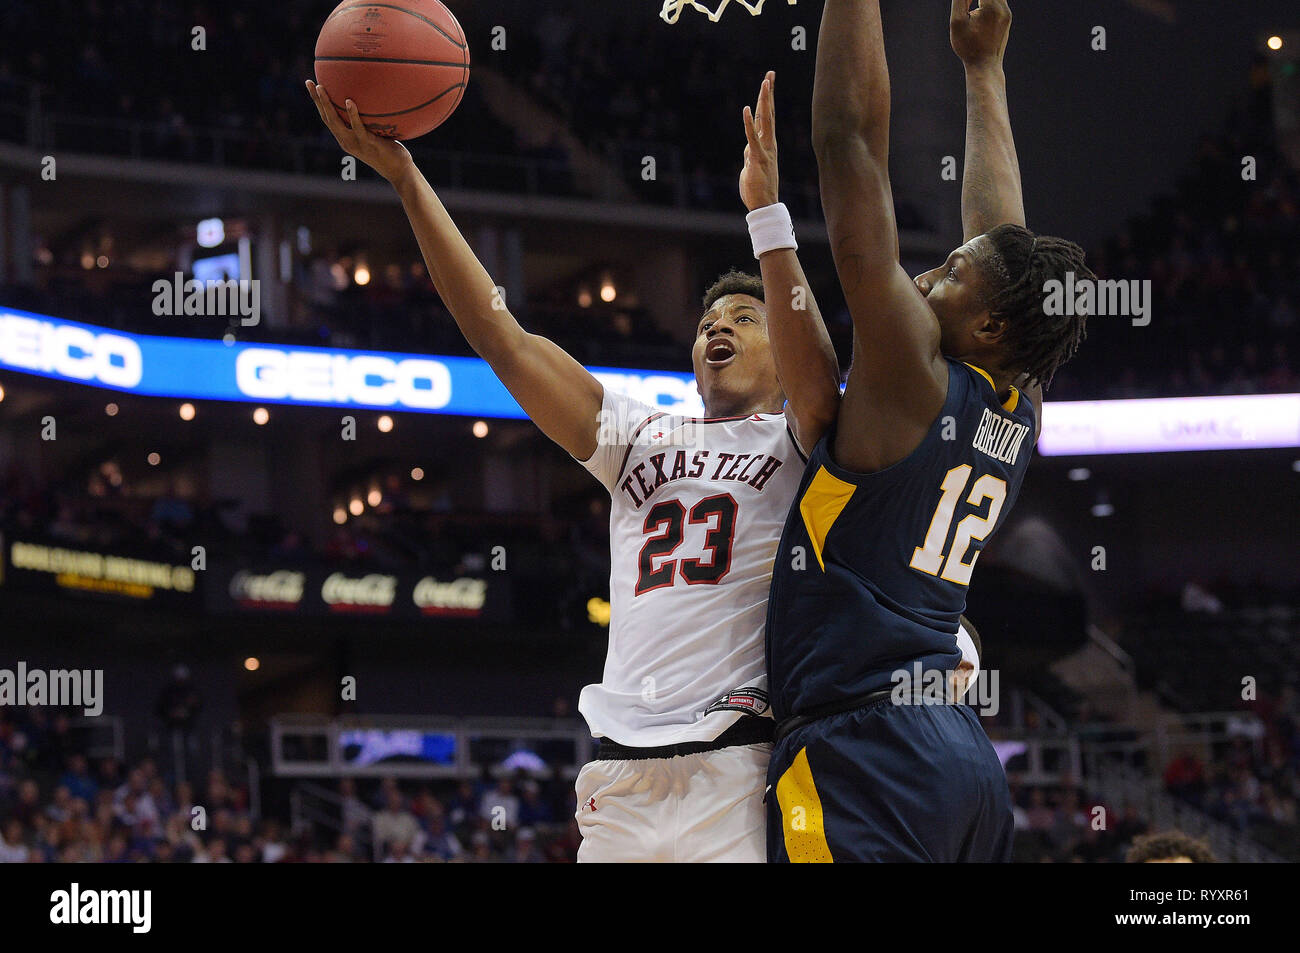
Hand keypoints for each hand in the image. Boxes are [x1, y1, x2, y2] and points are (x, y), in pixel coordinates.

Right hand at [306, 80, 414, 183]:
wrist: (399, 170)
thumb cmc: (389, 149)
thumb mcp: (375, 133)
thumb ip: (369, 120)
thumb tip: (370, 98)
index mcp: (345, 138)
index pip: (327, 118)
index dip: (317, 102)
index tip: (310, 85)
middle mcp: (347, 141)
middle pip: (327, 118)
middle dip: (317, 100)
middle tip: (309, 83)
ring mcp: (357, 143)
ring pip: (337, 122)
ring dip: (327, 104)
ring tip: (321, 88)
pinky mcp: (369, 144)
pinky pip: (358, 128)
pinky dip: (353, 115)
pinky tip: (350, 101)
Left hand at [740, 71, 778, 211]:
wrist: (763, 205)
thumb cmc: (757, 188)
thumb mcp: (751, 166)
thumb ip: (750, 154)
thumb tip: (748, 147)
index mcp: (768, 144)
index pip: (768, 118)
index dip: (767, 100)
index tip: (768, 82)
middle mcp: (769, 144)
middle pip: (769, 113)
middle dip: (769, 93)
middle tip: (770, 74)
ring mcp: (764, 150)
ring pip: (765, 121)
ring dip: (764, 101)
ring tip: (765, 83)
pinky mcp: (756, 158)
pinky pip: (752, 137)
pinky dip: (749, 123)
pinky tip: (746, 109)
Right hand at [950, 0, 1011, 68]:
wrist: (985, 66)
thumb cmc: (968, 47)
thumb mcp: (957, 22)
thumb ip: (960, 0)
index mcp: (991, 7)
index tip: (965, 2)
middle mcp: (1002, 7)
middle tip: (967, 5)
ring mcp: (1007, 12)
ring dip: (982, 0)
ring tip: (970, 6)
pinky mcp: (1007, 18)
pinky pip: (998, 2)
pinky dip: (988, 2)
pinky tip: (977, 14)